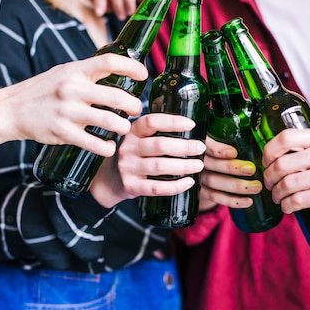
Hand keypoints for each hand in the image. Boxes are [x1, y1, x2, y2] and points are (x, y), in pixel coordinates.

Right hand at [0, 53, 146, 154]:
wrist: (12, 109)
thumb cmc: (43, 90)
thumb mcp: (64, 72)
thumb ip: (88, 73)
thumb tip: (119, 70)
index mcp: (75, 71)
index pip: (109, 61)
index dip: (132, 67)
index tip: (143, 76)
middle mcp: (72, 89)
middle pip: (116, 97)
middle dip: (134, 106)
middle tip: (137, 110)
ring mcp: (68, 112)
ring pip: (110, 122)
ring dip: (124, 127)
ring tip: (124, 128)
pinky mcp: (63, 133)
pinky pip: (95, 143)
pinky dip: (108, 147)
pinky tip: (109, 146)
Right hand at [90, 113, 205, 207]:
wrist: (108, 180)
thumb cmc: (133, 155)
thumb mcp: (137, 139)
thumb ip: (156, 132)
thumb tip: (191, 128)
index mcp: (132, 132)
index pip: (152, 122)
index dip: (172, 122)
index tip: (191, 124)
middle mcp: (127, 148)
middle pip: (159, 145)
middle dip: (184, 146)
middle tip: (200, 148)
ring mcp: (128, 168)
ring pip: (160, 166)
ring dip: (183, 166)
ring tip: (199, 165)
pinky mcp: (131, 186)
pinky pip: (157, 187)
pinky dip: (176, 186)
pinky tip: (189, 182)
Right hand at [198, 136, 262, 211]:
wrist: (201, 170)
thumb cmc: (218, 150)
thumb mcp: (220, 138)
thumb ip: (231, 137)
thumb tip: (258, 136)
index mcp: (201, 144)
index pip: (206, 146)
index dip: (218, 149)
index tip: (233, 152)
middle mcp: (196, 161)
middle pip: (210, 165)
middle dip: (231, 167)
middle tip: (251, 169)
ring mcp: (197, 177)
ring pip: (214, 182)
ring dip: (236, 186)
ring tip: (256, 186)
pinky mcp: (201, 192)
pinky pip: (216, 197)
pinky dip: (232, 200)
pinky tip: (247, 201)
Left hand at [262, 129, 309, 215]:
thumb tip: (293, 155)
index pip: (285, 138)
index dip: (269, 150)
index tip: (266, 161)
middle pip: (281, 163)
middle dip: (269, 177)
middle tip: (269, 184)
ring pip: (287, 183)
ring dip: (277, 194)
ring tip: (278, 198)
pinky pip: (299, 201)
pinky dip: (288, 206)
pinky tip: (288, 208)